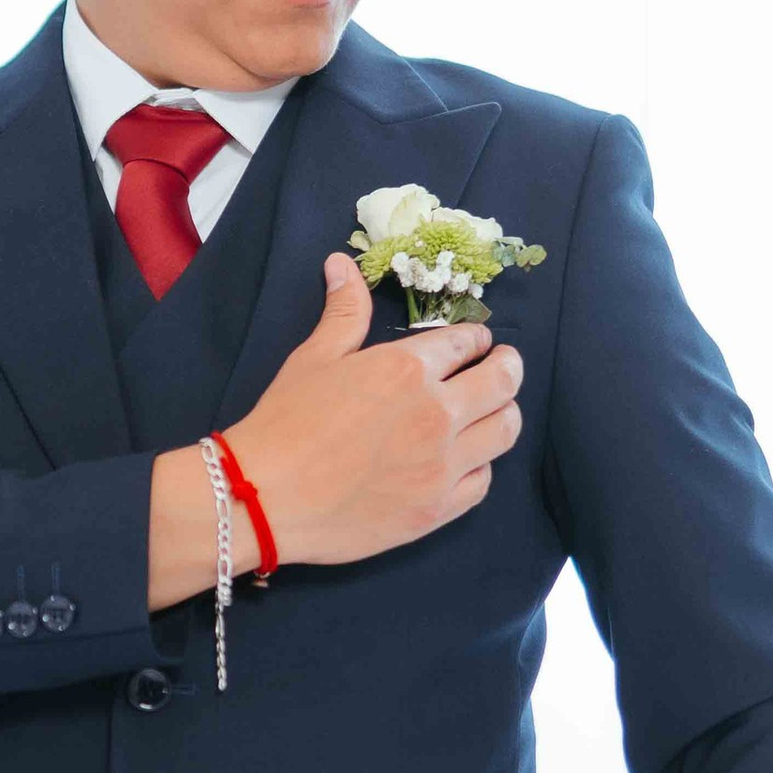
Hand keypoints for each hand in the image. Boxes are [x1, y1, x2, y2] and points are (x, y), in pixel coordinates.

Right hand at [227, 253, 522, 566]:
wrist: (264, 498)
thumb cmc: (284, 423)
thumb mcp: (314, 358)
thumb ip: (344, 312)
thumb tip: (342, 263)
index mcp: (408, 369)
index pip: (466, 342)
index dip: (476, 337)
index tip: (477, 341)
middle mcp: (436, 413)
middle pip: (503, 382)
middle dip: (508, 366)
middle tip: (503, 365)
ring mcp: (441, 465)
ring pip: (504, 430)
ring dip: (504, 412)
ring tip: (495, 409)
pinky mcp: (436, 509)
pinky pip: (483, 481)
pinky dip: (482, 465)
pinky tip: (469, 459)